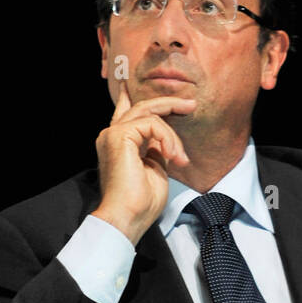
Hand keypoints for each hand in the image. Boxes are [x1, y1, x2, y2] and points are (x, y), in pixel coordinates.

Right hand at [92, 82, 194, 244]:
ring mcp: (113, 134)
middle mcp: (111, 135)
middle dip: (169, 103)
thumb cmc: (140, 202)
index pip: (123, 112)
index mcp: (118, 143)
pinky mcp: (119, 135)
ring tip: (179, 157)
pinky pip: (152, 123)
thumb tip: (163, 139)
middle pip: (142, 106)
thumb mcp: (154, 169)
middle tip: (191, 104)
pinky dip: (167, 138)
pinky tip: (171, 156)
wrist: (126, 218)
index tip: (130, 84)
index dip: (128, 96)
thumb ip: (155, 149)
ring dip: (172, 135)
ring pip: (150, 113)